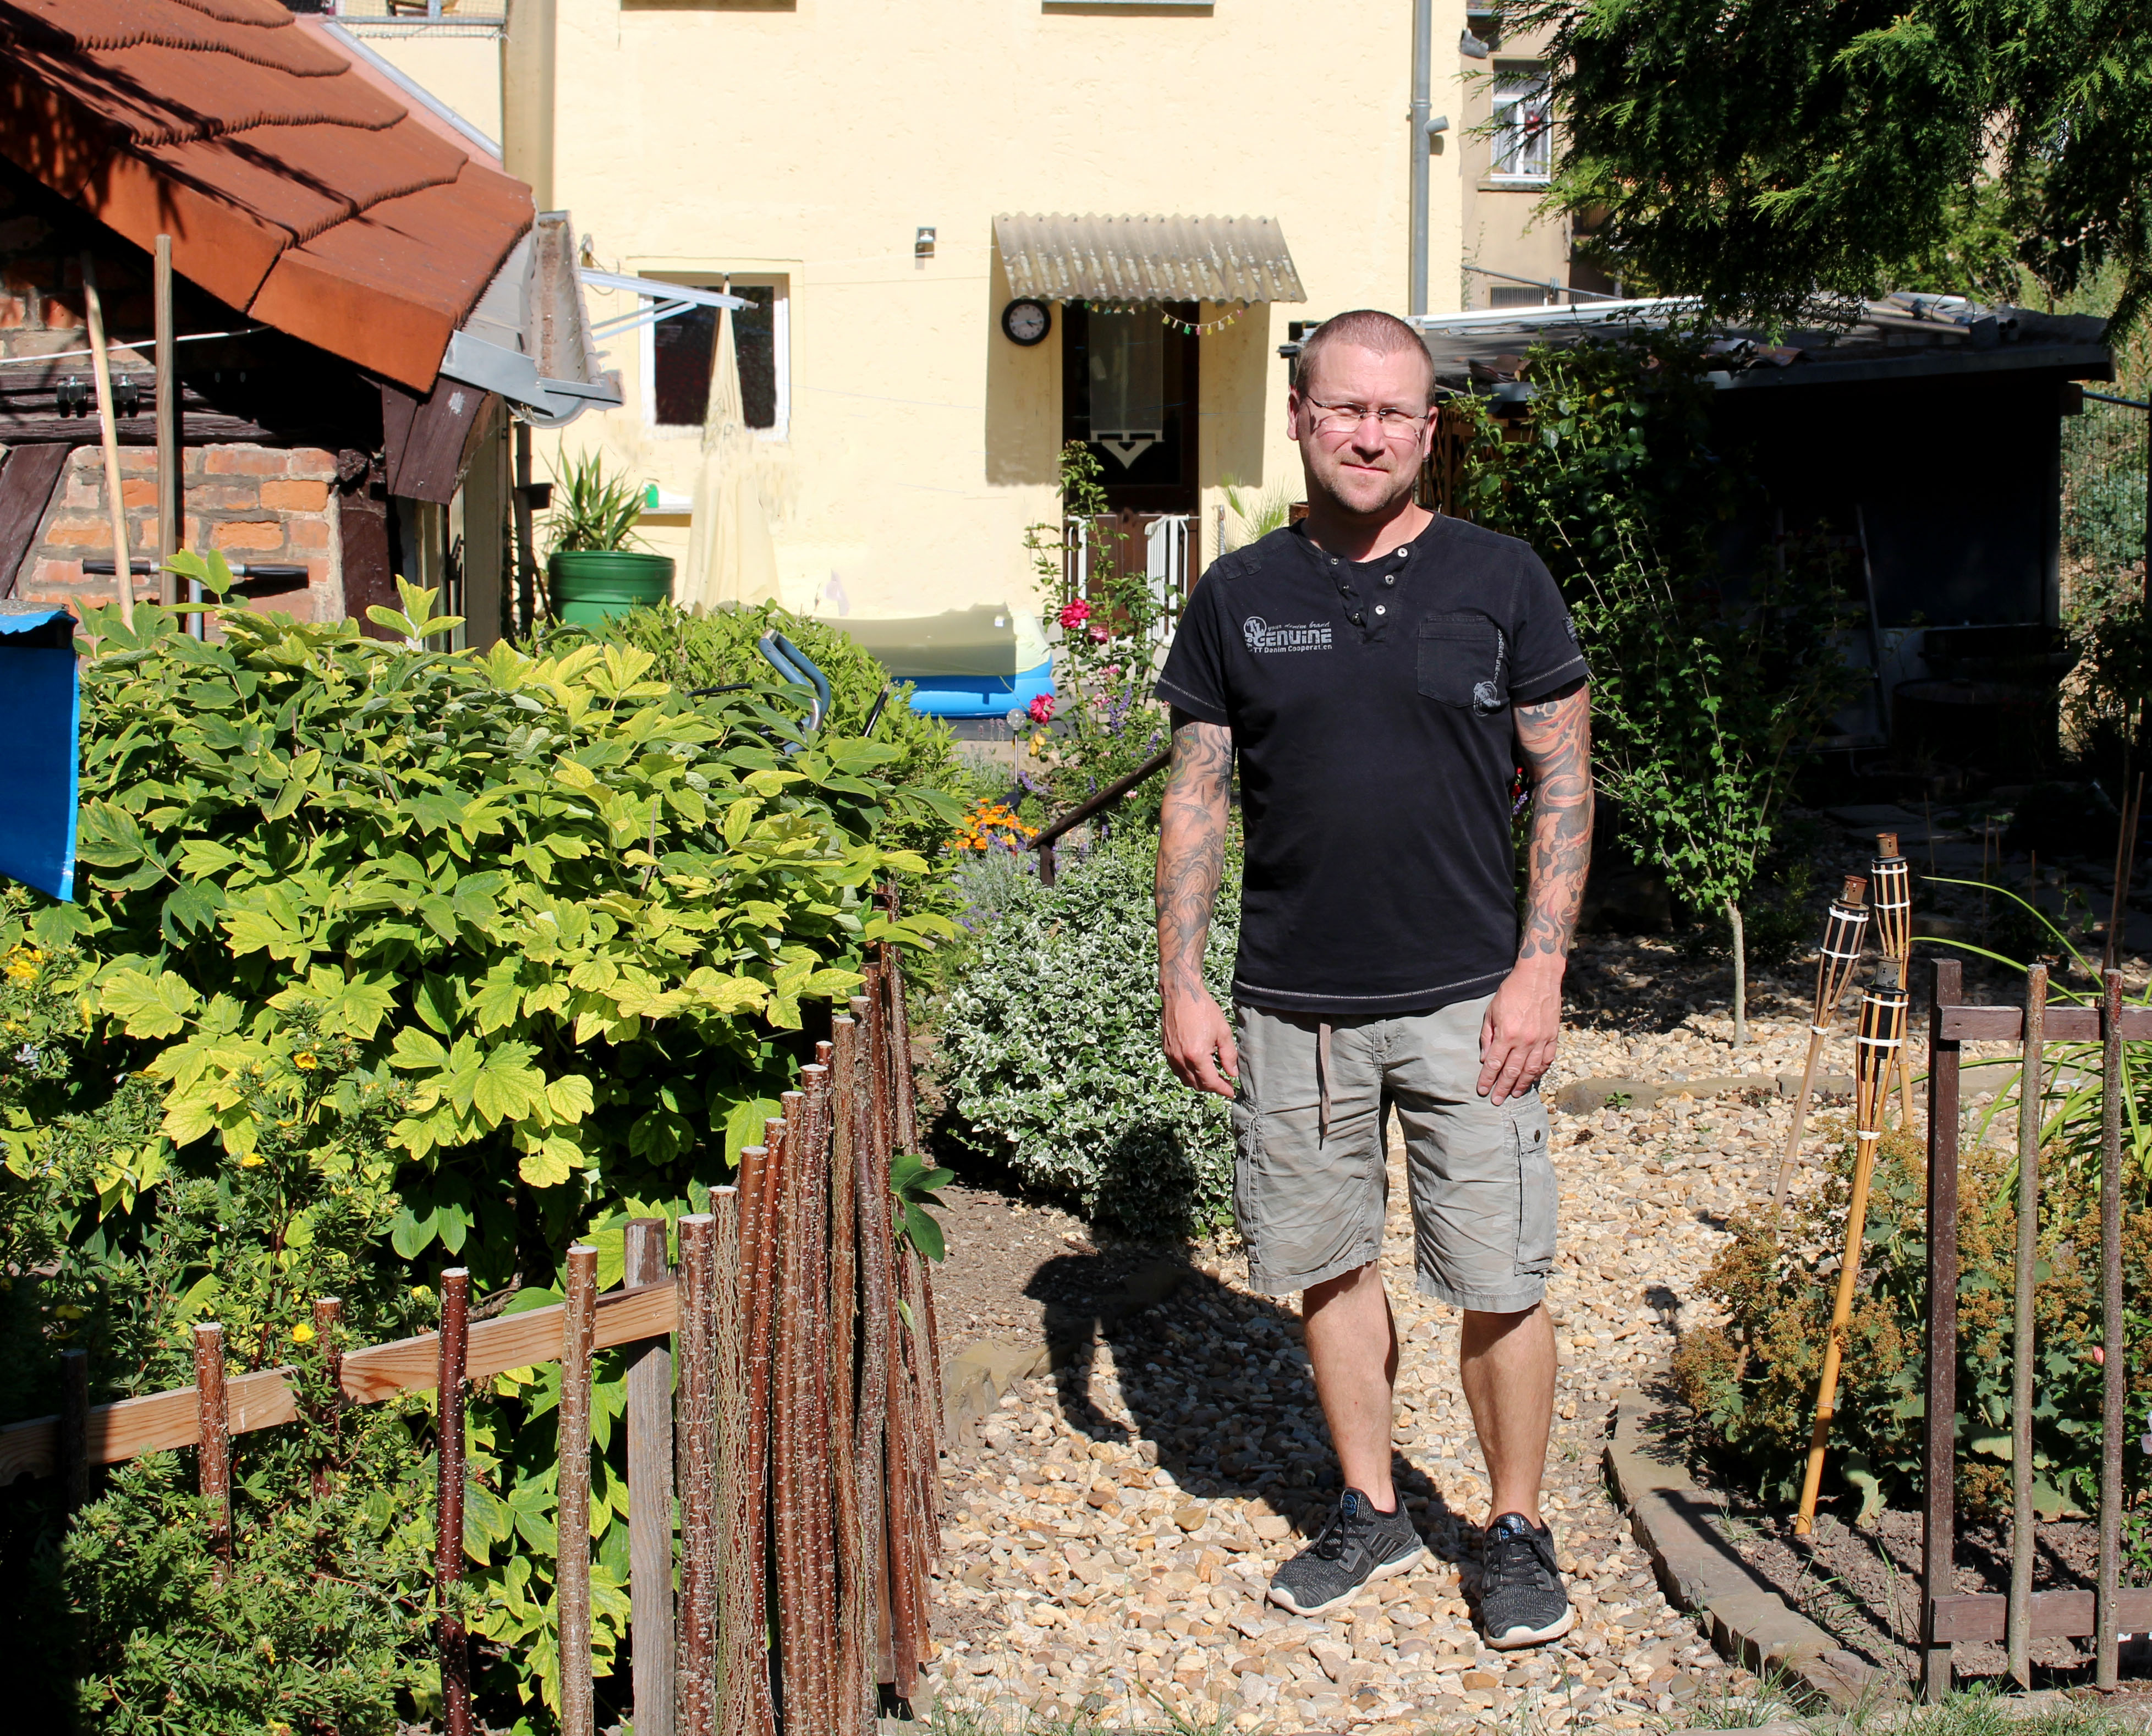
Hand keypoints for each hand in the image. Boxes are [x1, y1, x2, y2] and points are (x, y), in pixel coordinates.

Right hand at [1162, 986, 1238, 1098]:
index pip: (1210, 1082)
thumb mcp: (1222, 1032)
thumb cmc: (1203, 1009)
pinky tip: (1198, 1067)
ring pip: (1185, 1080)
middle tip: (1225, 1083)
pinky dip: (1188, 1074)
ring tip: (1212, 1077)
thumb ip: (1228, 1055)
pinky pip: (1177, 1070)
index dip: (1223, 1089)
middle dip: (1212, 1087)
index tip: (1231, 1091)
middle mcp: (1181, 1059)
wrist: (1181, 994)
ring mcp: (1171, 1055)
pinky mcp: (1166, 1050)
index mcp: (1196, 1056)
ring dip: (1199, 1083)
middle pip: (1197, 1084)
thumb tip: (1231, 1073)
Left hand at [1478, 957, 1562, 1103]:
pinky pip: (1547, 1060)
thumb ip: (1488, 1036)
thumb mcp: (1491, 1011)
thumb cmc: (1511, 991)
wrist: (1538, 977)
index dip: (1488, 1079)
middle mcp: (1525, 1040)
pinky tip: (1533, 1078)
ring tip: (1515, 1094)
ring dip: (1522, 1085)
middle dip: (1503, 1088)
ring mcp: (1541, 1040)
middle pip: (1513, 1072)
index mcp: (1507, 1034)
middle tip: (1497, 1101)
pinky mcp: (1553, 1036)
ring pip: (1531, 1070)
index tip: (1483, 1091)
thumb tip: (1486, 1059)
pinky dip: (1539, 1072)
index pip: (1495, 1064)